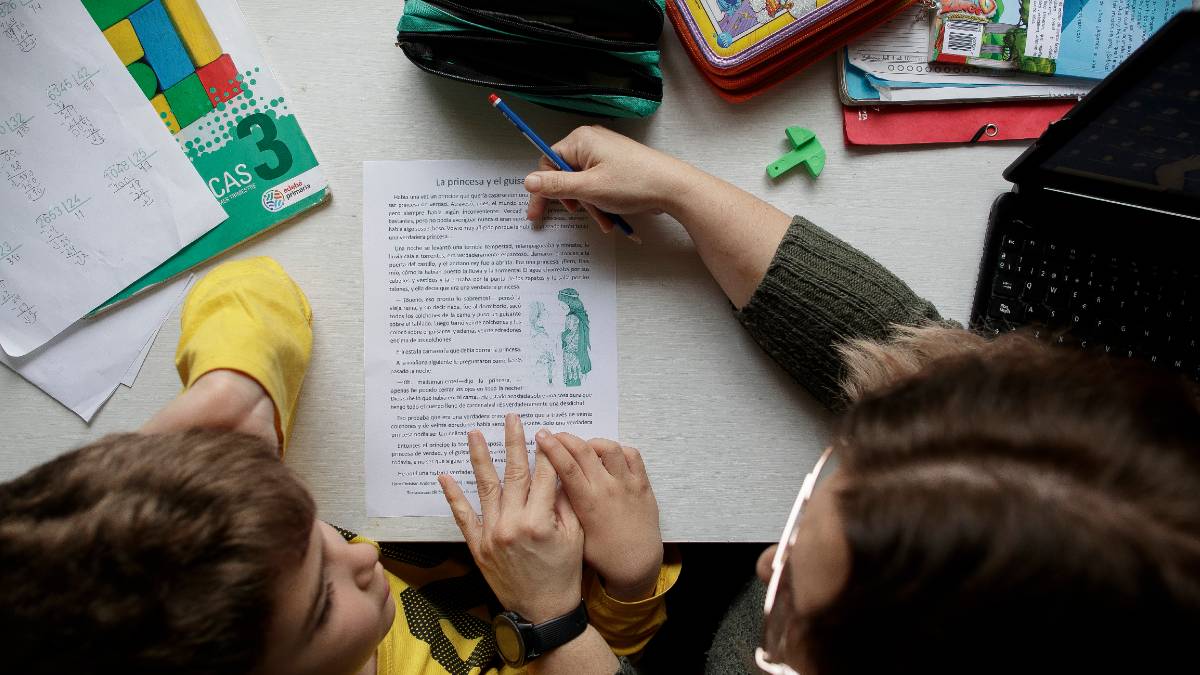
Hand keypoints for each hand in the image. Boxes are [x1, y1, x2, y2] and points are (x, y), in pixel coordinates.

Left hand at [439, 414, 584, 622]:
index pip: (543, 475)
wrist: (543, 611)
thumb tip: (556, 471)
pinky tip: (446, 476)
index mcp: (539, 521)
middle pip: (514, 474)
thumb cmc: (564, 573)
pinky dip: (454, 496)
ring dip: (480, 458)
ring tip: (474, 434)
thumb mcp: (575, 535)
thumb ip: (564, 502)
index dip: (546, 451)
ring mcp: (491, 535)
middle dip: (514, 443)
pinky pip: (464, 516)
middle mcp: (512, 524)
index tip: (544, 431)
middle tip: (511, 418)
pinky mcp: (478, 546)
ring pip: (486, 488)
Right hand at [524, 125, 696, 232]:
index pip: (548, 163)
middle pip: (565, 175)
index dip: (543, 189)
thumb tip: (528, 181)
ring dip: (589, 205)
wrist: (673, 187)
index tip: (537, 212)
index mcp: (581, 140)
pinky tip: (611, 217)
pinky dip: (600, 202)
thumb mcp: (589, 188)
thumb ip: (556, 186)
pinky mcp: (616, 166)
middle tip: (581, 214)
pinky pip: (597, 185)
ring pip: (582, 184)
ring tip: (604, 219)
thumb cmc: (634, 182)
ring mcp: (605, 154)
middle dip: (573, 200)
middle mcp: (591, 143)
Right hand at [537, 433, 662, 600]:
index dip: (551, 447)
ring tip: (584, 447)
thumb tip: (552, 485)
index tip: (541, 435)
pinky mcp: (642, 484)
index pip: (567, 466)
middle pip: (584, 451)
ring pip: (609, 447)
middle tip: (554, 435)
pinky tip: (608, 455)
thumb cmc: (603, 554)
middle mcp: (608, 489)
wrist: (637, 563)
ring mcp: (627, 484)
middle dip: (565, 438)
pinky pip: (632, 455)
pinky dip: (618, 449)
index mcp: (588, 503)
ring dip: (592, 442)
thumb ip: (565, 508)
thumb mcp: (576, 534)